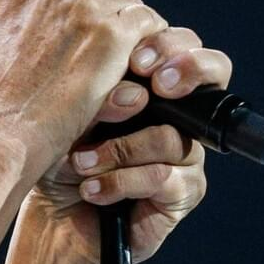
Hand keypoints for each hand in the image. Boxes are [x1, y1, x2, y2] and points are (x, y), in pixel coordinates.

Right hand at [0, 0, 167, 169]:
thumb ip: (28, 11)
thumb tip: (63, 11)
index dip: (79, 7)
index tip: (75, 33)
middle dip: (103, 22)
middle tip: (91, 59)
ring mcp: (84, 6)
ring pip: (129, 8)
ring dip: (126, 38)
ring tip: (108, 70)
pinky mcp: (112, 34)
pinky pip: (148, 28)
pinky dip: (146, 50)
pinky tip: (130, 72)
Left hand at [29, 26, 231, 263]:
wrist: (51, 217)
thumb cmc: (55, 160)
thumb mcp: (65, 120)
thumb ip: (98, 99)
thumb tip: (133, 94)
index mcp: (148, 84)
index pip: (181, 46)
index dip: (168, 45)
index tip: (138, 61)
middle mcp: (175, 114)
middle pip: (212, 73)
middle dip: (185, 71)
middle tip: (156, 86)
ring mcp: (185, 153)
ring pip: (171, 136)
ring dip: (120, 150)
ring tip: (81, 163)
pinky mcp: (183, 192)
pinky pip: (162, 178)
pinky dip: (121, 182)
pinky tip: (92, 189)